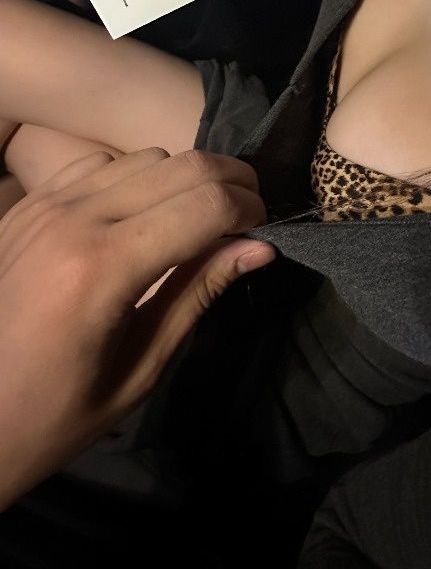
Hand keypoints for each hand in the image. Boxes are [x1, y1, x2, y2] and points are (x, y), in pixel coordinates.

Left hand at [0, 147, 273, 509]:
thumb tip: (260, 247)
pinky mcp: (28, 203)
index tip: (263, 232)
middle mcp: (73, 219)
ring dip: (184, 179)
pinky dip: (136, 177)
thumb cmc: (55, 414)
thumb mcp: (140, 367)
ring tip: (196, 219)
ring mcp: (45, 204)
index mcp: (103, 269)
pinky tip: (139, 215)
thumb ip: (198, 293)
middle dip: (230, 183)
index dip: (249, 211)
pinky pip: (100, 163)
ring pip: (144, 156)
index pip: (205, 206)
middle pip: (182, 165)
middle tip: (246, 217)